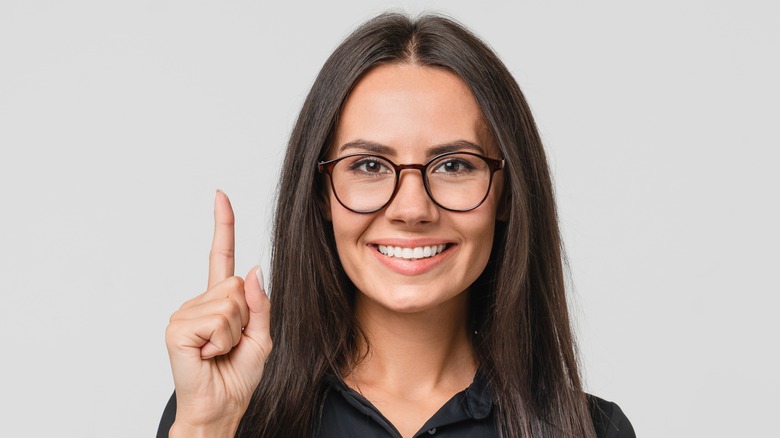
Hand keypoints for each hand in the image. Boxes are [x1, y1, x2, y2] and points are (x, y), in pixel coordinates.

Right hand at [165, 191, 271, 434]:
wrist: (221, 408)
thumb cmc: (237, 376)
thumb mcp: (262, 337)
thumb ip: (260, 303)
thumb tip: (253, 268)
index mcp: (218, 301)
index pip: (221, 256)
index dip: (223, 226)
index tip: (220, 196)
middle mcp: (198, 302)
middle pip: (236, 285)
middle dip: (246, 318)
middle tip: (231, 344)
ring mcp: (184, 313)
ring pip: (229, 303)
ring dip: (234, 333)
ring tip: (220, 351)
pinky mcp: (177, 328)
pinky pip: (217, 320)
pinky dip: (221, 341)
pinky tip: (208, 355)